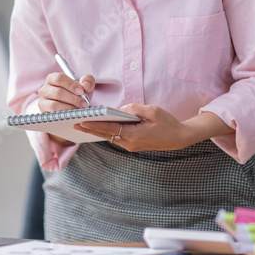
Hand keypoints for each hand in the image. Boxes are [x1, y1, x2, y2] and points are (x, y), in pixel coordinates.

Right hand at [37, 71, 95, 112]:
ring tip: (79, 109)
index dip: (71, 85)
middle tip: (84, 103)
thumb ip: (88, 81)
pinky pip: (53, 114)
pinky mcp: (44, 112)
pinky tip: (72, 114)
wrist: (73, 106)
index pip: (59, 78)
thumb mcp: (84, 85)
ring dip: (69, 108)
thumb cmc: (77, 93)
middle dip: (73, 99)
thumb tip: (85, 85)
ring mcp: (42, 101)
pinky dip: (64, 114)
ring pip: (54, 105)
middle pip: (57, 92)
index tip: (81, 91)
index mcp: (53, 78)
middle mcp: (45, 89)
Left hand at [73, 104, 209, 152]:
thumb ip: (134, 109)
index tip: (81, 122)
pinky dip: (108, 132)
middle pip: (107, 134)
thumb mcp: (152, 111)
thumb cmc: (167, 123)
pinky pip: (117, 138)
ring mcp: (132, 146)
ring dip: (99, 131)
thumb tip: (121, 109)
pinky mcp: (134, 145)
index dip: (94, 125)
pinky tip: (101, 127)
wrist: (179, 137)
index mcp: (134, 134)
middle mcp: (130, 143)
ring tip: (84, 124)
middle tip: (75, 125)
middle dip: (91, 129)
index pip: (109, 129)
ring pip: (111, 137)